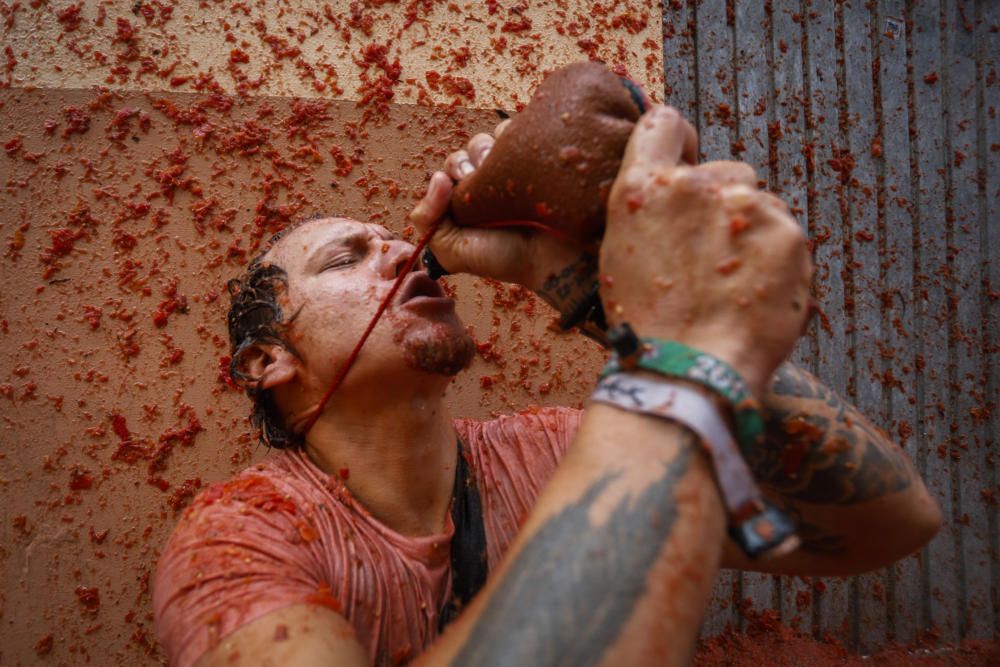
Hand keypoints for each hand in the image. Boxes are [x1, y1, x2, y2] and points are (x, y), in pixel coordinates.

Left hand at [408, 121, 590, 313]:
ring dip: (490, 148)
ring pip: (492, 138)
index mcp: (469, 199)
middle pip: (470, 149)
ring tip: (502, 172)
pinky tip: (519, 158)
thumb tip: (437, 176)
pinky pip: (518, 130)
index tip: (458, 185)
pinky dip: (513, 135)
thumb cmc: (504, 258)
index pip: (451, 167)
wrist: (550, 258)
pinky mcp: (538, 158)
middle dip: (468, 160)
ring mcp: (516, 169)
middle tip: (477, 180)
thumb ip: (427, 218)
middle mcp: (492, 182)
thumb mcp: (451, 249)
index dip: (452, 170)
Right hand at [600, 106, 813, 396]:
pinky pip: (786, 235)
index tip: (685, 166)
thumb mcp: (617, 260)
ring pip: (761, 205)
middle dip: (722, 205)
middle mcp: (694, 186)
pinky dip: (777, 261)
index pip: (663, 124)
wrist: (689, 374)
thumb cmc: (647, 328)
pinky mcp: (790, 235)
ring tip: (733, 286)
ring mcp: (747, 207)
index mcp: (643, 190)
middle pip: (724, 172)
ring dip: (752, 234)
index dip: (678, 142)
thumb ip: (647, 214)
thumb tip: (671, 201)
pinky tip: (756, 295)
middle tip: (709, 259)